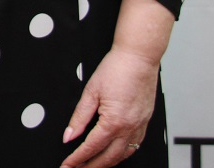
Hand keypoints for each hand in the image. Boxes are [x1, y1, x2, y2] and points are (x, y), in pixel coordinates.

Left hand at [60, 46, 159, 166]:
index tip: (67, 165)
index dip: (77, 159)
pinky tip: (114, 153)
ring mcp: (140, 126)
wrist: (138, 57)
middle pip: (108, 158)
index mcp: (114, 121)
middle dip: (91, 167)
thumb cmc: (117, 69)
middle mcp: (130, 127)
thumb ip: (79, 117)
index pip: (91, 148)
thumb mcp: (91, 92)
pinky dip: (123, 154)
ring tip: (92, 165)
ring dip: (107, 163)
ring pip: (123, 155)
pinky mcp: (146, 122)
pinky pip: (135, 146)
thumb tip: (69, 135)